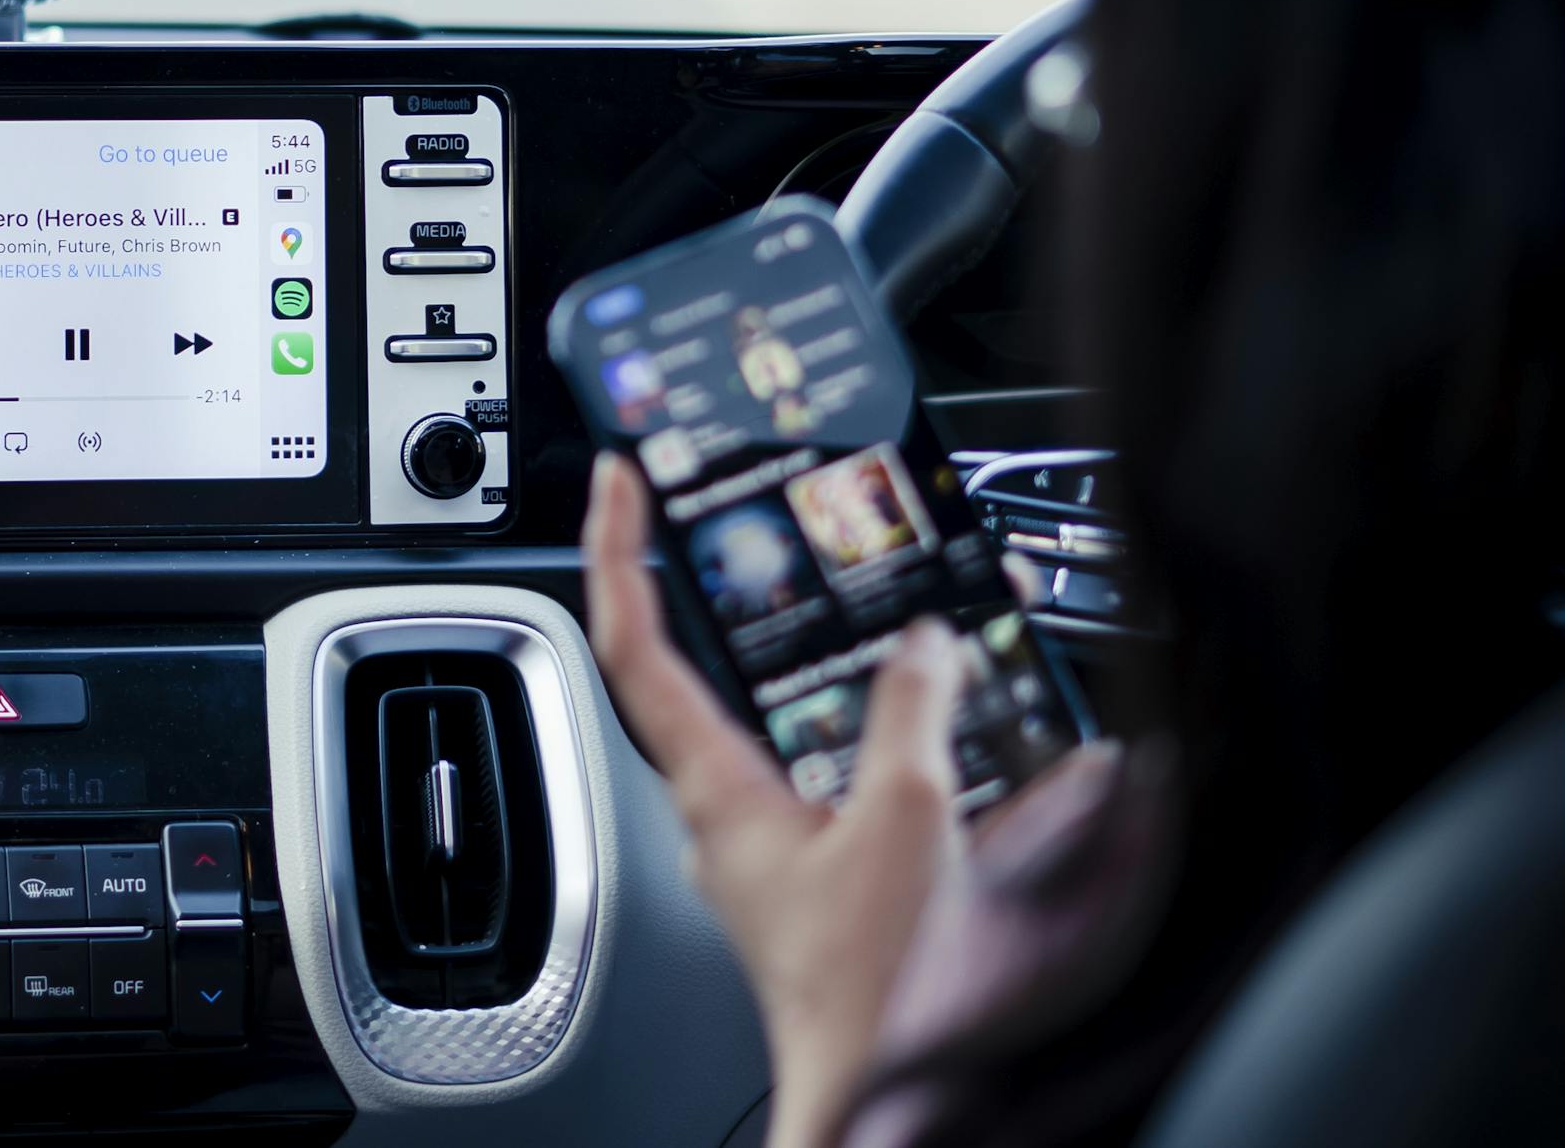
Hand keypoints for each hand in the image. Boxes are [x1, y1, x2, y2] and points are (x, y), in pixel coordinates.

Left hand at [582, 453, 966, 1146]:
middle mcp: (724, 806)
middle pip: (702, 666)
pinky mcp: (813, 868)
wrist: (885, 1096)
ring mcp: (765, 838)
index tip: (620, 478)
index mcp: (714, 785)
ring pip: (777, 717)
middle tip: (766, 518)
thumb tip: (922, 642)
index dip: (620, 547)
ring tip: (887, 606)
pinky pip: (831, 772)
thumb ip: (913, 715)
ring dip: (825, 659)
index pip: (633, 640)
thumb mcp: (906, 824)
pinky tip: (943, 720)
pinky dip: (878, 730)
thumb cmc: (869, 995)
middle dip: (737, 586)